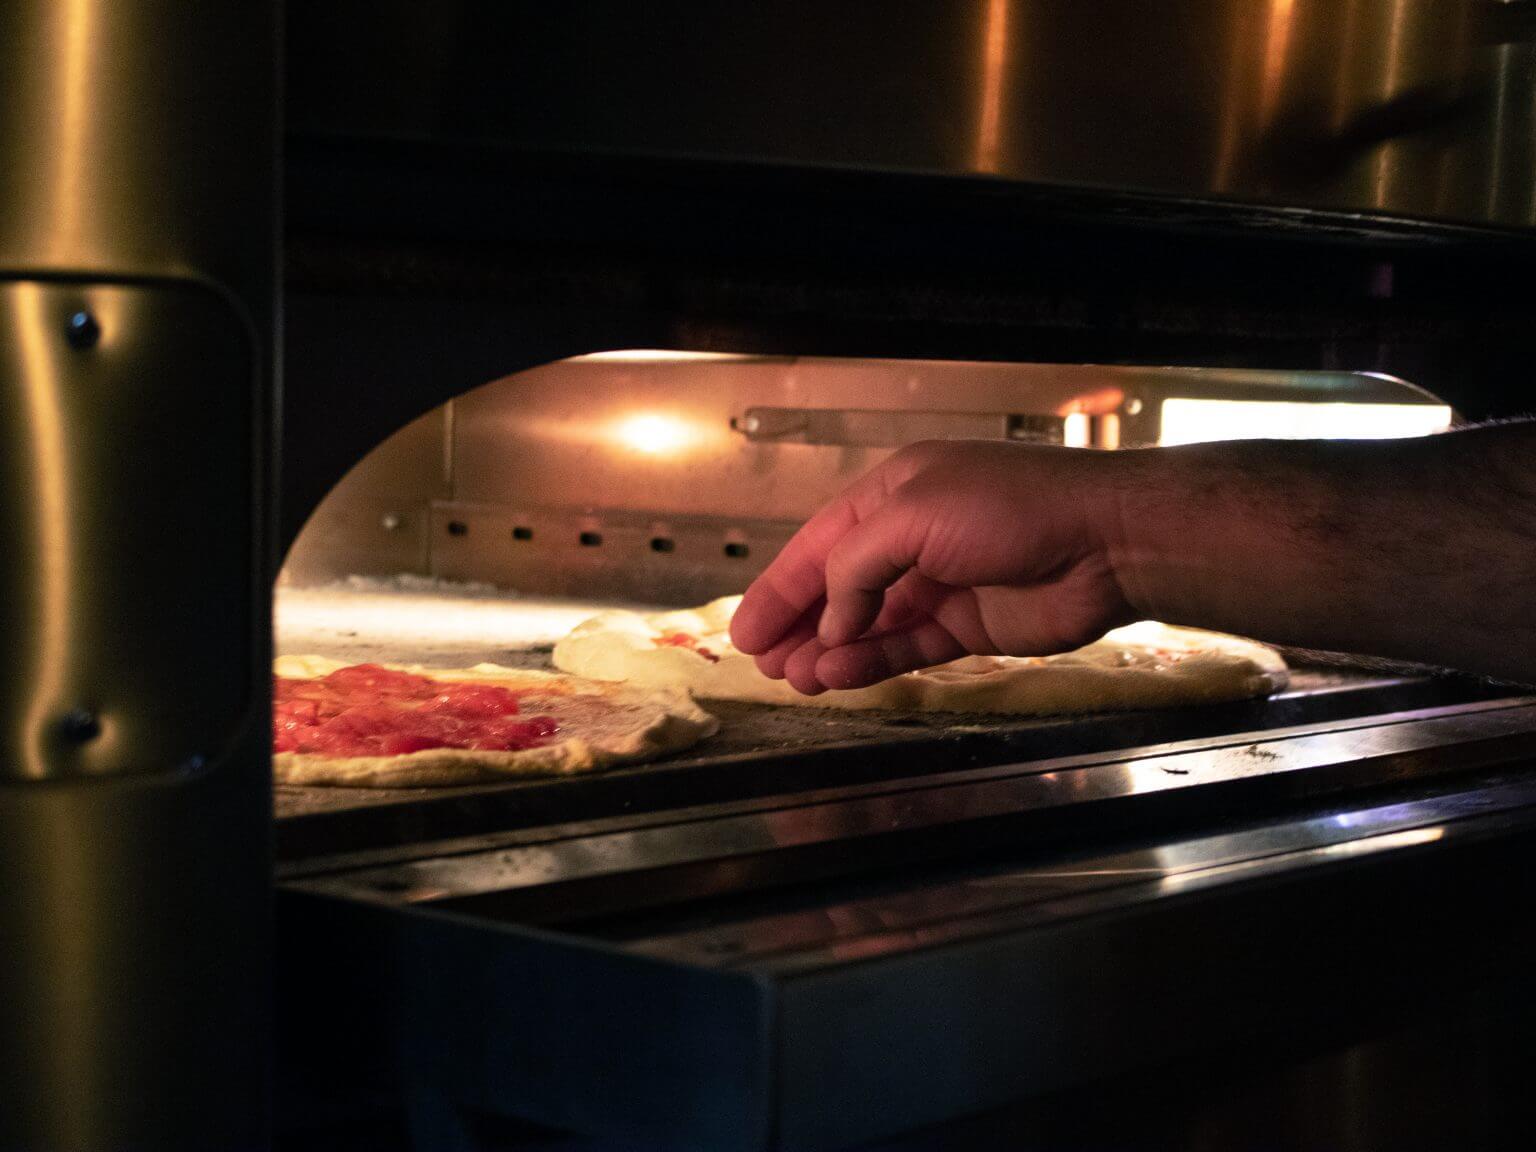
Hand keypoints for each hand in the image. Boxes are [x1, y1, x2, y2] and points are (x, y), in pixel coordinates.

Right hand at [729, 440, 1136, 693]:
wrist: (1105, 542)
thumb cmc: (1009, 509)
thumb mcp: (912, 515)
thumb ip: (856, 566)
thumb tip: (831, 620)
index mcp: (893, 494)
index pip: (820, 545)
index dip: (780, 589)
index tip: (745, 631)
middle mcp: (912, 537)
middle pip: (839, 588)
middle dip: (799, 625)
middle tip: (762, 664)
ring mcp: (940, 584)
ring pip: (868, 624)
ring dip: (829, 651)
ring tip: (793, 681)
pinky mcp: (967, 626)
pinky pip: (906, 646)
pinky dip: (871, 663)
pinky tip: (838, 677)